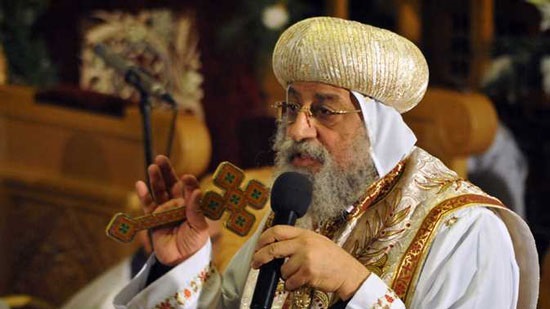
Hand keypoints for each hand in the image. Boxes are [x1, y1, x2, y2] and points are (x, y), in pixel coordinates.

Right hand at [135, 155, 208, 265]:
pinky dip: (143, 195)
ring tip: (152, 167)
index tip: (187, 178)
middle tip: (161, 158)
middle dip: (167, 171)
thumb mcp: (199, 227)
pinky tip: (140, 184)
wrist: (180, 261)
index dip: (188, 182)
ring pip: (159, 191)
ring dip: (155, 180)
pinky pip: (147, 205)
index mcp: (193, 204)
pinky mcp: (153, 218)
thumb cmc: (194, 243)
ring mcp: (165, 210)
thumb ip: (196, 209)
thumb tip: (196, 191)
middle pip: (172, 184)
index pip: (190, 188)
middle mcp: (178, 204)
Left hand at [251, 225, 369, 299]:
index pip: (277, 230)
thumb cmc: (334, 259)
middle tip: (256, 263)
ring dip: (286, 276)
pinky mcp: (307, 272)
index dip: (263, 239)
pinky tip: (301, 281)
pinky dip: (292, 285)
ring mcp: (305, 258)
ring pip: (282, 270)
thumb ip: (298, 240)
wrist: (349, 273)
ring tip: (299, 274)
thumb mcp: (316, 240)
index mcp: (304, 234)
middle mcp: (304, 244)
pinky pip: (289, 282)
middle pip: (273, 249)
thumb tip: (275, 245)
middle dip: (260, 257)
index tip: (258, 246)